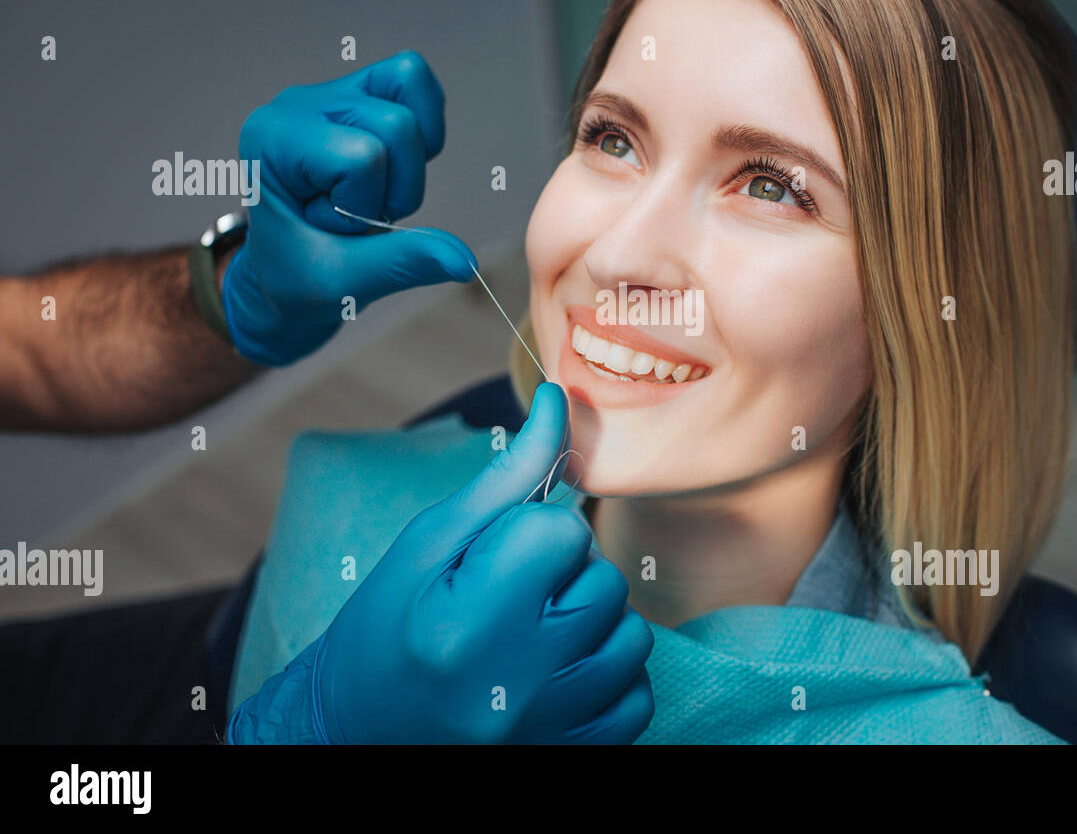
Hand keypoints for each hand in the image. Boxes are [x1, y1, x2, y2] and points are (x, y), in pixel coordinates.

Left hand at [221, 50, 476, 364]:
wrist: (285, 273)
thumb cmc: (298, 276)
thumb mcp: (343, 281)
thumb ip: (402, 263)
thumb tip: (466, 260)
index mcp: (273, 140)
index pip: (364, 156)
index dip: (365, 206)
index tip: (330, 229)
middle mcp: (298, 103)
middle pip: (399, 124)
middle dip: (395, 187)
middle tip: (355, 217)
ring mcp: (329, 93)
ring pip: (410, 85)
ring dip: (410, 158)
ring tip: (373, 191)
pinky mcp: (357, 92)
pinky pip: (412, 79)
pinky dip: (423, 130)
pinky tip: (392, 168)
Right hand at [228, 382, 654, 743]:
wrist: (356, 736)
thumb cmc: (386, 629)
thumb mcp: (428, 545)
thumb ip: (507, 478)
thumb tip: (559, 401)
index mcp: (467, 624)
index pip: (561, 533)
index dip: (532, 532)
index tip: (495, 559)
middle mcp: (517, 686)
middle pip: (604, 580)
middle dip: (563, 577)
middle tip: (505, 601)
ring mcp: (553, 730)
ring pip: (632, 635)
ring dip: (591, 625)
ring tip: (529, 639)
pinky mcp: (580, 757)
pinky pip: (638, 694)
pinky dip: (606, 676)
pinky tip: (554, 677)